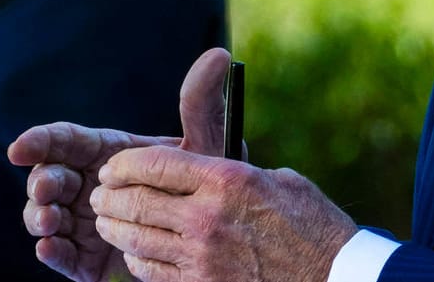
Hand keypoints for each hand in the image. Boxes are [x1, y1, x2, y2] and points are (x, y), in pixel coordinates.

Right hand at [9, 47, 234, 281]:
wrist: (213, 238)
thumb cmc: (202, 185)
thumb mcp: (203, 145)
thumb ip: (201, 104)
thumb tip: (219, 56)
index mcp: (105, 153)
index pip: (63, 141)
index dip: (38, 140)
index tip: (19, 147)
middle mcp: (87, 185)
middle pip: (49, 177)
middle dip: (40, 180)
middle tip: (47, 188)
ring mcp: (84, 223)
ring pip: (46, 215)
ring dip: (39, 216)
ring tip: (49, 221)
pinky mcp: (87, 259)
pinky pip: (62, 256)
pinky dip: (51, 252)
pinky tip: (49, 247)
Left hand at [92, 149, 357, 281]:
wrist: (335, 278)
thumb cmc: (313, 226)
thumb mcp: (277, 180)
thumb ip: (234, 171)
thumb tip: (202, 167)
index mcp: (227, 179)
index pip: (155, 163)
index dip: (124, 165)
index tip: (112, 167)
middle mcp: (208, 216)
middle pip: (136, 201)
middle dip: (108, 197)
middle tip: (99, 195)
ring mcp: (203, 257)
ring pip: (136, 239)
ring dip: (114, 228)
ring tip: (106, 221)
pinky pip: (151, 272)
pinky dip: (136, 259)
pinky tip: (134, 252)